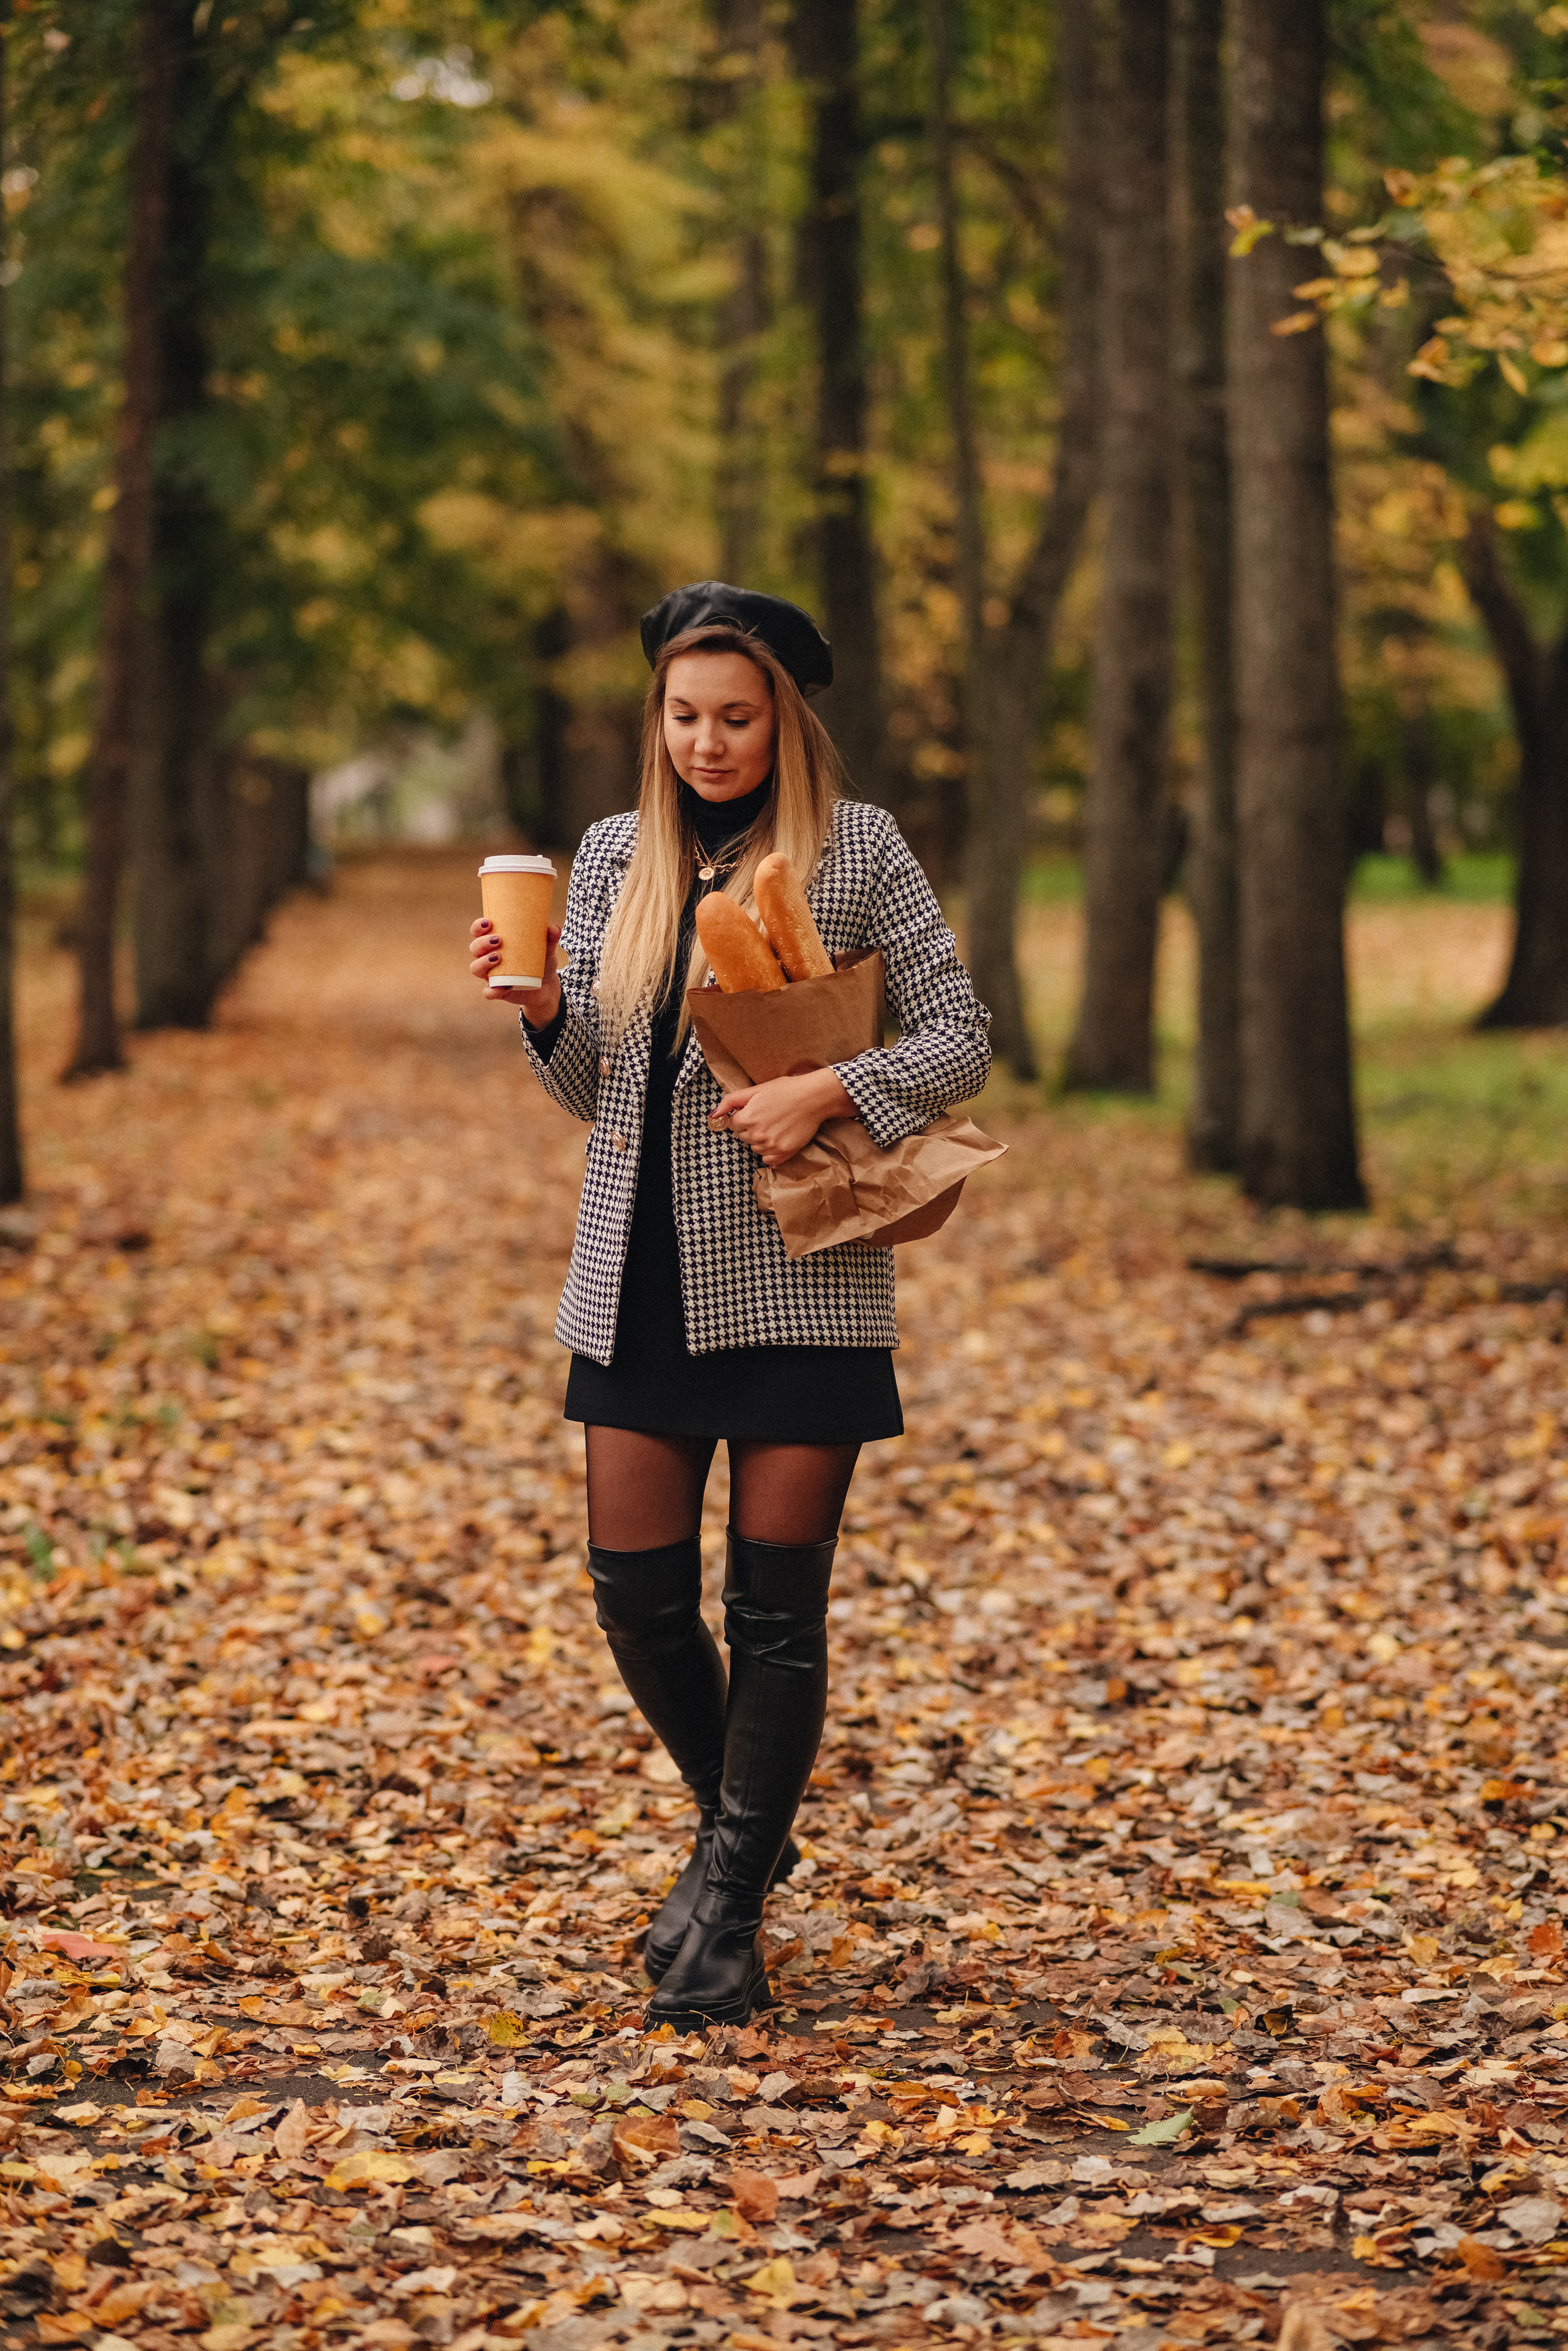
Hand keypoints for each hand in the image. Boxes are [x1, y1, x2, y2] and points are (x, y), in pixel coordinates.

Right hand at [470, 917, 561, 1028]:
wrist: (546, 986)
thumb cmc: (540, 961)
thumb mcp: (547, 949)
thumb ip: (550, 938)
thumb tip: (554, 928)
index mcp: (495, 943)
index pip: (478, 932)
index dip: (478, 927)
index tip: (488, 922)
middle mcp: (488, 957)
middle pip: (474, 948)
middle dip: (482, 943)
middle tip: (498, 940)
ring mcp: (491, 975)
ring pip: (475, 968)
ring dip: (482, 962)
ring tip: (499, 958)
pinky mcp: (497, 991)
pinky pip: (488, 992)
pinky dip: (493, 990)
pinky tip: (506, 986)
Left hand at [709, 1068, 854, 1166]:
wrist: (814, 1098)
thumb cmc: (785, 1090)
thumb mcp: (756, 1090)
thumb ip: (730, 1102)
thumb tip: (713, 1115)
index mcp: (746, 1118)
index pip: (732, 1125)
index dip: (743, 1116)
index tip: (756, 1110)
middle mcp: (756, 1135)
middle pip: (742, 1137)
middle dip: (750, 1128)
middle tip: (767, 1116)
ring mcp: (770, 1146)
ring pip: (754, 1148)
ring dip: (760, 1140)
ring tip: (775, 1125)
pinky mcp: (783, 1154)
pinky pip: (767, 1159)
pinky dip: (771, 1152)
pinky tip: (780, 1138)